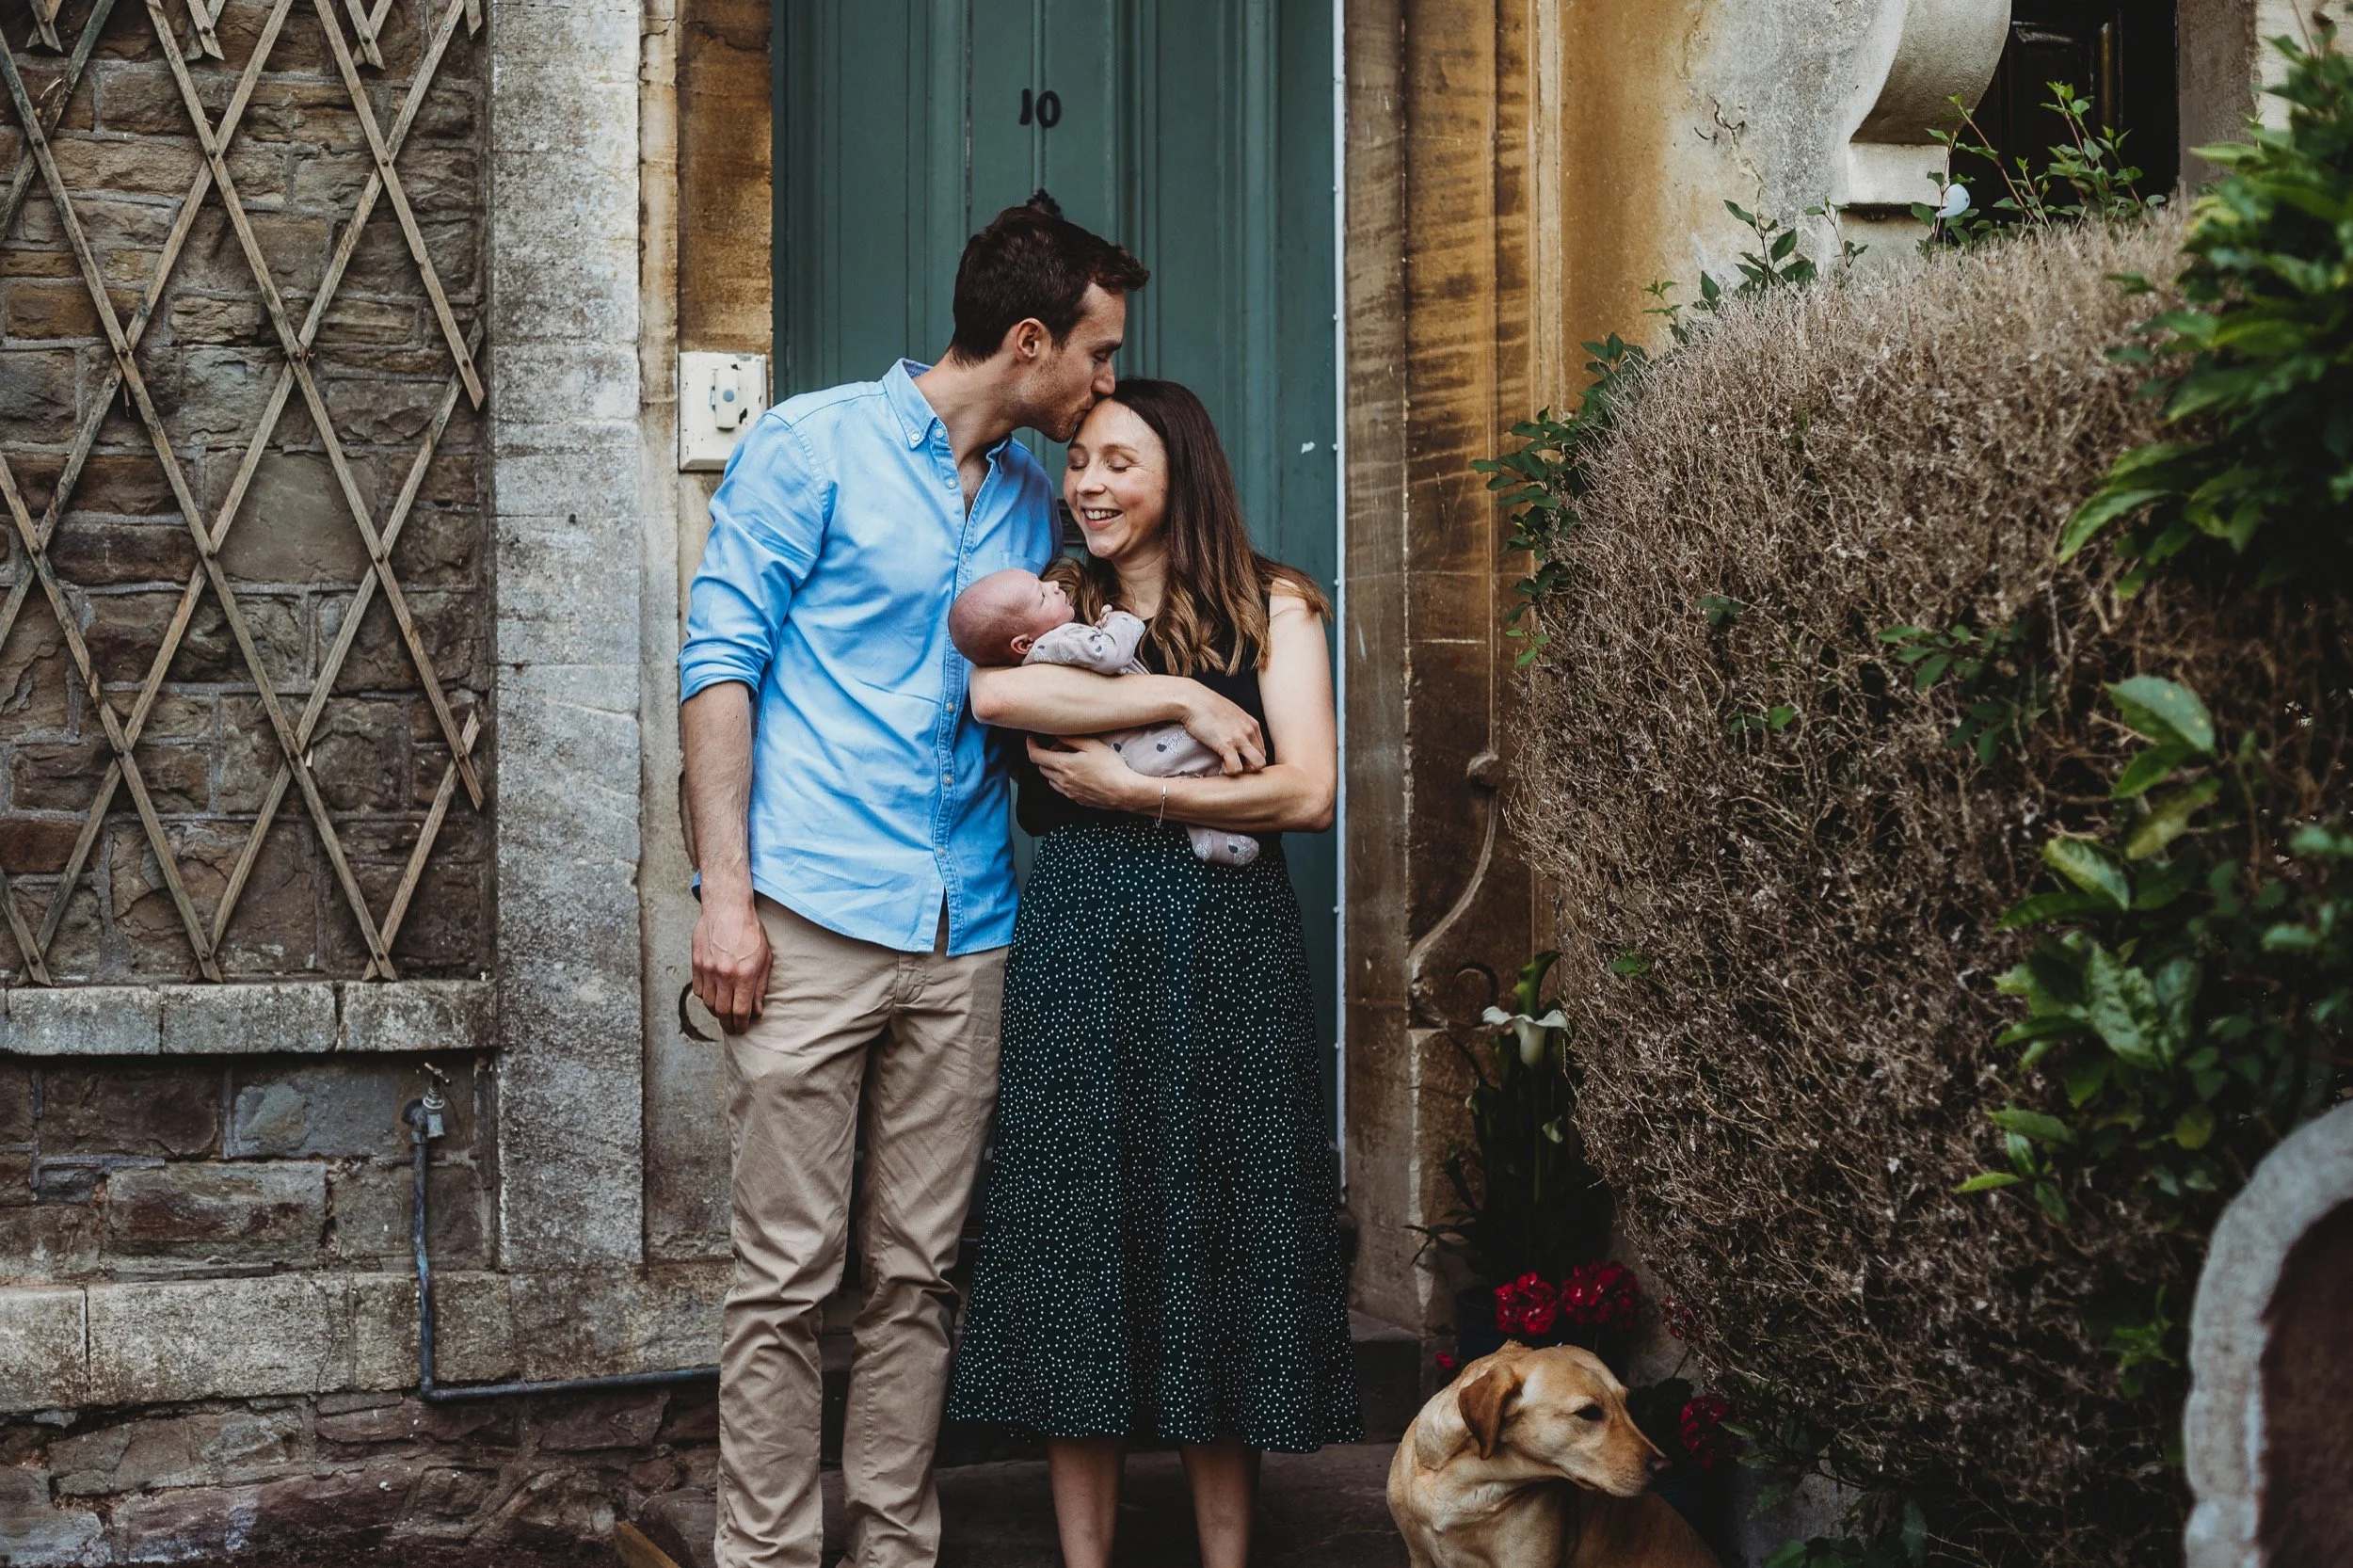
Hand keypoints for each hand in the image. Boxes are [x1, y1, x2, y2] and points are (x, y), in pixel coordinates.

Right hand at [691, 891, 771, 1034]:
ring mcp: (707, 969)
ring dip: (717, 1012)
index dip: (742, 1024)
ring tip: (724, 1014)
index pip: (740, 1011)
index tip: (743, 1029)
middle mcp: (724, 975)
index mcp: (743, 974)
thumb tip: (757, 1011)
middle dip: (728, 1024)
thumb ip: (760, 987)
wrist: (727, 908)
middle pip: (722, 1012)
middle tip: (733, 1029)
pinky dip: (706, 998)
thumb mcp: (764, 958)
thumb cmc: (750, 931)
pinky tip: (714, 997)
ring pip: (708, 1003)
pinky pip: (699, 990)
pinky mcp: (696, 964)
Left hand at [1028, 735, 1155, 811]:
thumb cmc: (1111, 767)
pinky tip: (1076, 775)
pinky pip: (1062, 789)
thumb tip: (1056, 734)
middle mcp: (1062, 781)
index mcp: (1063, 765)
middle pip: (1041, 767)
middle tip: (1059, 747)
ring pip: (1050, 779)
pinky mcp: (1077, 800)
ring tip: (1068, 761)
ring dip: (1053, 769)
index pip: (1035, 755)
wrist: (1124, 791)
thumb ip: (1071, 739)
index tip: (1031, 738)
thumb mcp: (1092, 745)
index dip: (1030, 745)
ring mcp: (1069, 792)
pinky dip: (1062, 780)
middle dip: (1044, 755)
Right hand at [1178, 687, 1264, 773]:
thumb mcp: (1229, 711)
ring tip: (1230, 766)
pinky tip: (1221, 766)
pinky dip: (1230, 771)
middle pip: (1262, 758)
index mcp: (1251, 723)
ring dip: (1245, 771)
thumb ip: (1236, 723)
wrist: (1192, 700)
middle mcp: (1249, 731)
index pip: (1262, 748)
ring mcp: (1239, 738)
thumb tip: (1232, 733)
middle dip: (1250, 766)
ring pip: (1258, 764)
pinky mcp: (1227, 745)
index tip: (1238, 758)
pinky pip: (1237, 768)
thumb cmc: (1205, 705)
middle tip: (1234, 765)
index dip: (1251, 758)